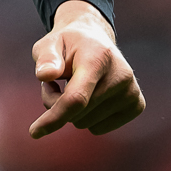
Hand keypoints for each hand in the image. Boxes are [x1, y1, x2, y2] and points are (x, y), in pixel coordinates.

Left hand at [28, 0, 144, 137]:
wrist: (95, 39)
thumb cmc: (67, 44)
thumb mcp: (49, 44)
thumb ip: (45, 58)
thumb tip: (44, 75)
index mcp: (98, 58)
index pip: (76, 98)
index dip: (54, 117)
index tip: (34, 132)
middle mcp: (121, 76)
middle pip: (77, 113)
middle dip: (56, 104)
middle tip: (54, 82)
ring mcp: (132, 92)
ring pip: (86, 123)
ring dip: (71, 111)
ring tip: (72, 85)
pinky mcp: (136, 105)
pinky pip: (98, 128)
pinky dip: (86, 117)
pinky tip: (89, 95)